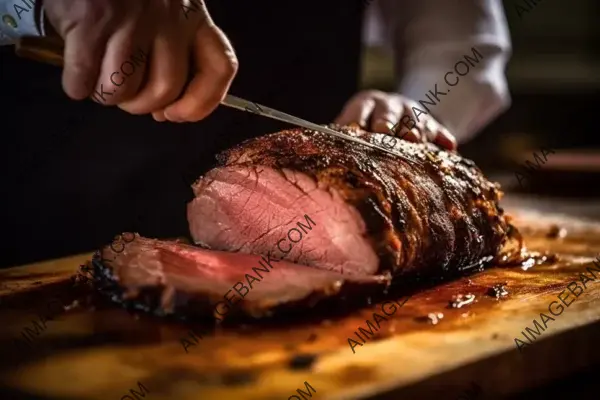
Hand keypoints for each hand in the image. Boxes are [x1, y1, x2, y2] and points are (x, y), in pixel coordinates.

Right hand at [44, 0, 237, 121]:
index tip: (177, 114)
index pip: (220, 67)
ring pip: (124, 89)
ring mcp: (130, 19)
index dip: (203, 102)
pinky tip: (78, 76)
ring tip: (99, 82)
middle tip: (126, 98)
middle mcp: (168, 18)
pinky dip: (78, 87)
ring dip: (107, 96)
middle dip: (141, 106)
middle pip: (165, 89)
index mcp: (193, 16)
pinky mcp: (92, 22)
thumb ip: (177, 51)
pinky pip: (86, 80)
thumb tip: (167, 109)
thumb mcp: (167, 10)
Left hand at [335, 90, 456, 150]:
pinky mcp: (432, 124)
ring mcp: (412, 112)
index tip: (355, 132)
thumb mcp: (350, 127)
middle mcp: (390, 105)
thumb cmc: (365, 129)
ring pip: (415, 119)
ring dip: (414, 130)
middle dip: (387, 122)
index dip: (358, 120)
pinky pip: (439, 129)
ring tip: (414, 140)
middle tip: (384, 134)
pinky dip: (443, 137)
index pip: (361, 110)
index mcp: (365, 103)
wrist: (396, 117)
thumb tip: (316, 156)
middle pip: (389, 112)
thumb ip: (339, 138)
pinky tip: (449, 147)